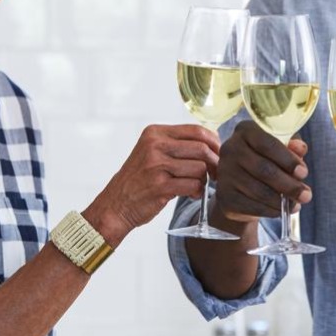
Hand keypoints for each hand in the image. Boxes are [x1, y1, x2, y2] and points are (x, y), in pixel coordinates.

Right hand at [88, 124, 220, 243]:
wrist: (116, 204)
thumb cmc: (140, 179)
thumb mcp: (153, 152)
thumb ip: (178, 144)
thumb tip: (214, 143)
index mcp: (155, 133)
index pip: (196, 130)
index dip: (214, 143)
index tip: (218, 154)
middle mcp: (154, 146)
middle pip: (201, 148)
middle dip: (214, 163)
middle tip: (216, 174)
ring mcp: (156, 165)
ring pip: (200, 168)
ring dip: (204, 180)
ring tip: (196, 185)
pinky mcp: (160, 186)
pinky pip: (193, 185)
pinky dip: (197, 191)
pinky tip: (191, 194)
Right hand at [214, 120, 311, 224]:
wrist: (241, 185)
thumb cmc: (266, 160)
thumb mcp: (281, 149)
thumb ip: (292, 147)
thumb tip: (300, 148)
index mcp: (245, 130)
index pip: (267, 144)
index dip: (287, 159)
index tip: (304, 172)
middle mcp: (230, 149)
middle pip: (264, 170)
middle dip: (289, 185)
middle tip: (306, 195)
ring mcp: (225, 173)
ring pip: (259, 191)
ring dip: (281, 201)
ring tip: (296, 204)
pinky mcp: (224, 196)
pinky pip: (252, 206)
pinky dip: (270, 210)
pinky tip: (281, 210)